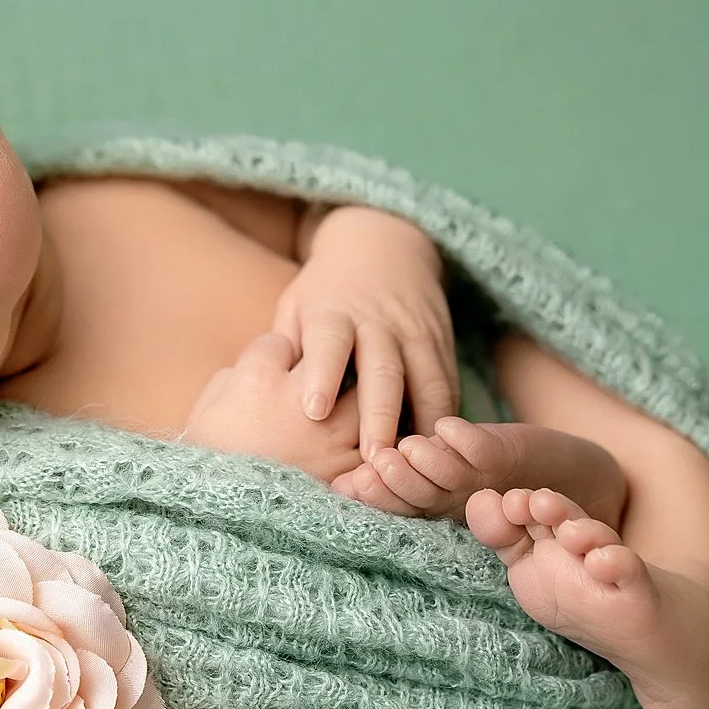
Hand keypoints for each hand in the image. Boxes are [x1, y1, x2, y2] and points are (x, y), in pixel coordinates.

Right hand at [182, 332, 364, 485]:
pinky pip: (376, 441)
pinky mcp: (350, 468)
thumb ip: (228, 382)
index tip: (272, 373)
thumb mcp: (203, 417)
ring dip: (357, 398)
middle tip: (312, 384)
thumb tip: (246, 371)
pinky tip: (360, 445)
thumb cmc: (209, 470)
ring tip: (341, 414)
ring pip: (366, 393)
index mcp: (258, 380)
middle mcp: (302, 399)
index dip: (274, 357)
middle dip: (325, 366)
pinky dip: (370, 440)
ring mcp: (331, 434)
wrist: (225, 525)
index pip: (278, 344)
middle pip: (332, 357)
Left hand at [275, 205, 457, 459]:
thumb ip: (286, 350)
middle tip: (372, 459)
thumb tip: (263, 400)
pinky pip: (446, 382)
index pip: (329, 343)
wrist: (381, 243)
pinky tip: (440, 449)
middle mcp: (376, 323)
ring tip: (414, 465)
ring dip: (422, 423)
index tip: (313, 411)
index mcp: (333, 313)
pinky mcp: (439, 342)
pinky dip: (445, 415)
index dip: (322, 375)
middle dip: (379, 416)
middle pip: (382, 371)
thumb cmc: (325, 290)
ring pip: (424, 380)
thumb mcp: (296, 306)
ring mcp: (412, 333)